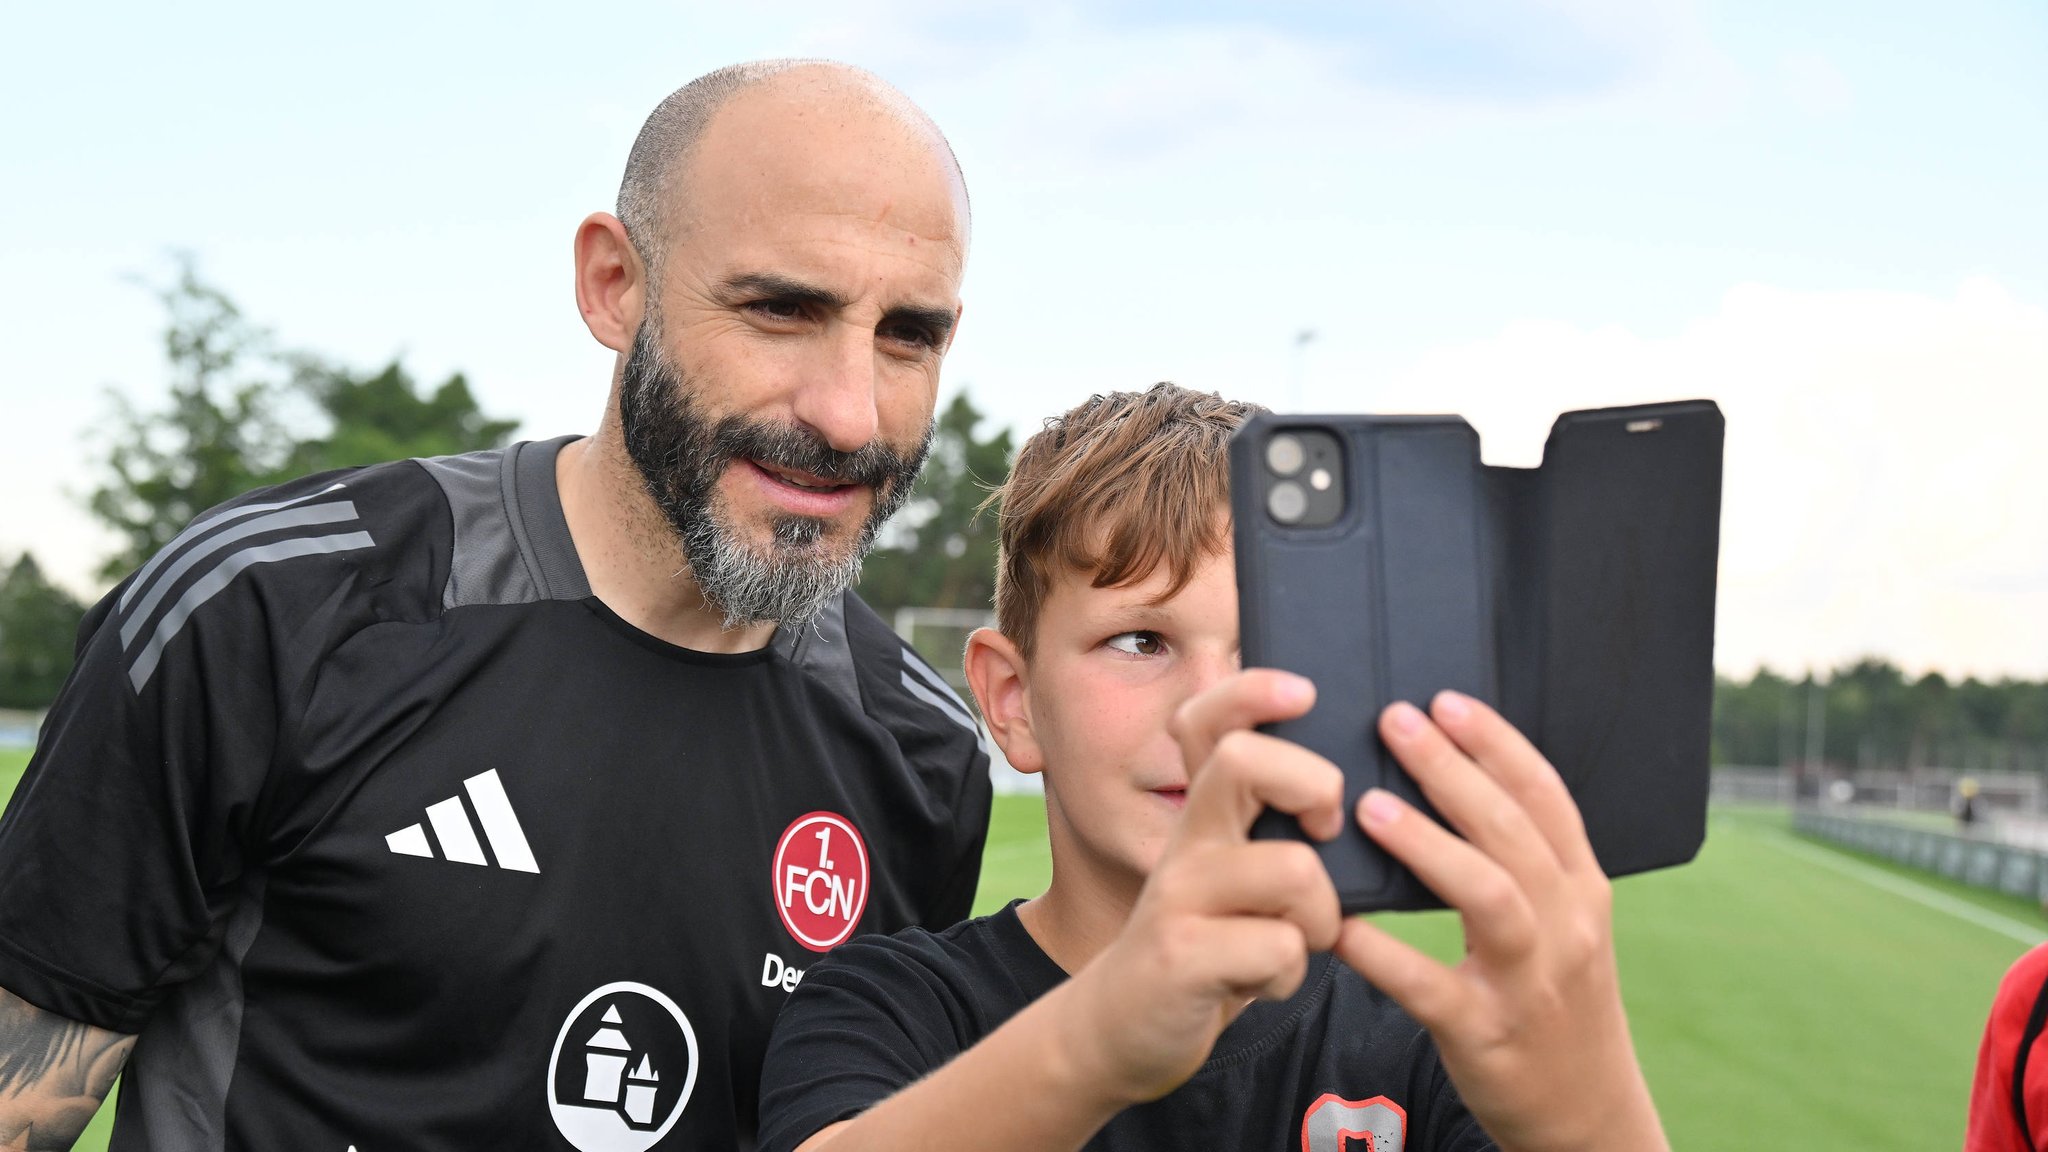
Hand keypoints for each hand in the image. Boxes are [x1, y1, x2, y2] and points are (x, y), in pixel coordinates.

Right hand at [1061, 669, 1347, 1104]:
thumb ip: (1271, 827)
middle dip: (1312, 783)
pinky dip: (1290, 974)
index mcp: (1205, 811)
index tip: (1304, 693)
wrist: (1124, 1025)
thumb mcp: (1232, 872)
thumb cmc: (1209, 941)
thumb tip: (1359, 789)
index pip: (1208, 719)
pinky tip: (1264, 981)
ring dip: (1321, 916)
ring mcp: (1180, 894)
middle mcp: (1187, 839)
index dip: (1254, 691)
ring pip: (1294, 868)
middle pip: (1244, 761)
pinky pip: (1281, 948)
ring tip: (1298, 937)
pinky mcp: (1182, 954)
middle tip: (1324, 827)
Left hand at [1333, 692, 1667, 1151]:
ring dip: (1429, 845)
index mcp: (1581, 888)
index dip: (1498, 744)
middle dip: (1455, 771)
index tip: (1447, 699)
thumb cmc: (1555, 999)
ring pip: (1488, 897)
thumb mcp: (1563, 921)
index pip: (1547, 797)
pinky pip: (1430, 986)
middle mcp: (1566, 926)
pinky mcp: (1486, 1034)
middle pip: (1514, 830)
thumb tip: (1454, 778)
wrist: (1588, 1113)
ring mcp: (1530, 981)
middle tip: (1395, 721)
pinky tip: (1341, 922)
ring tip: (1370, 806)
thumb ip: (1521, 859)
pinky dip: (1384, 952)